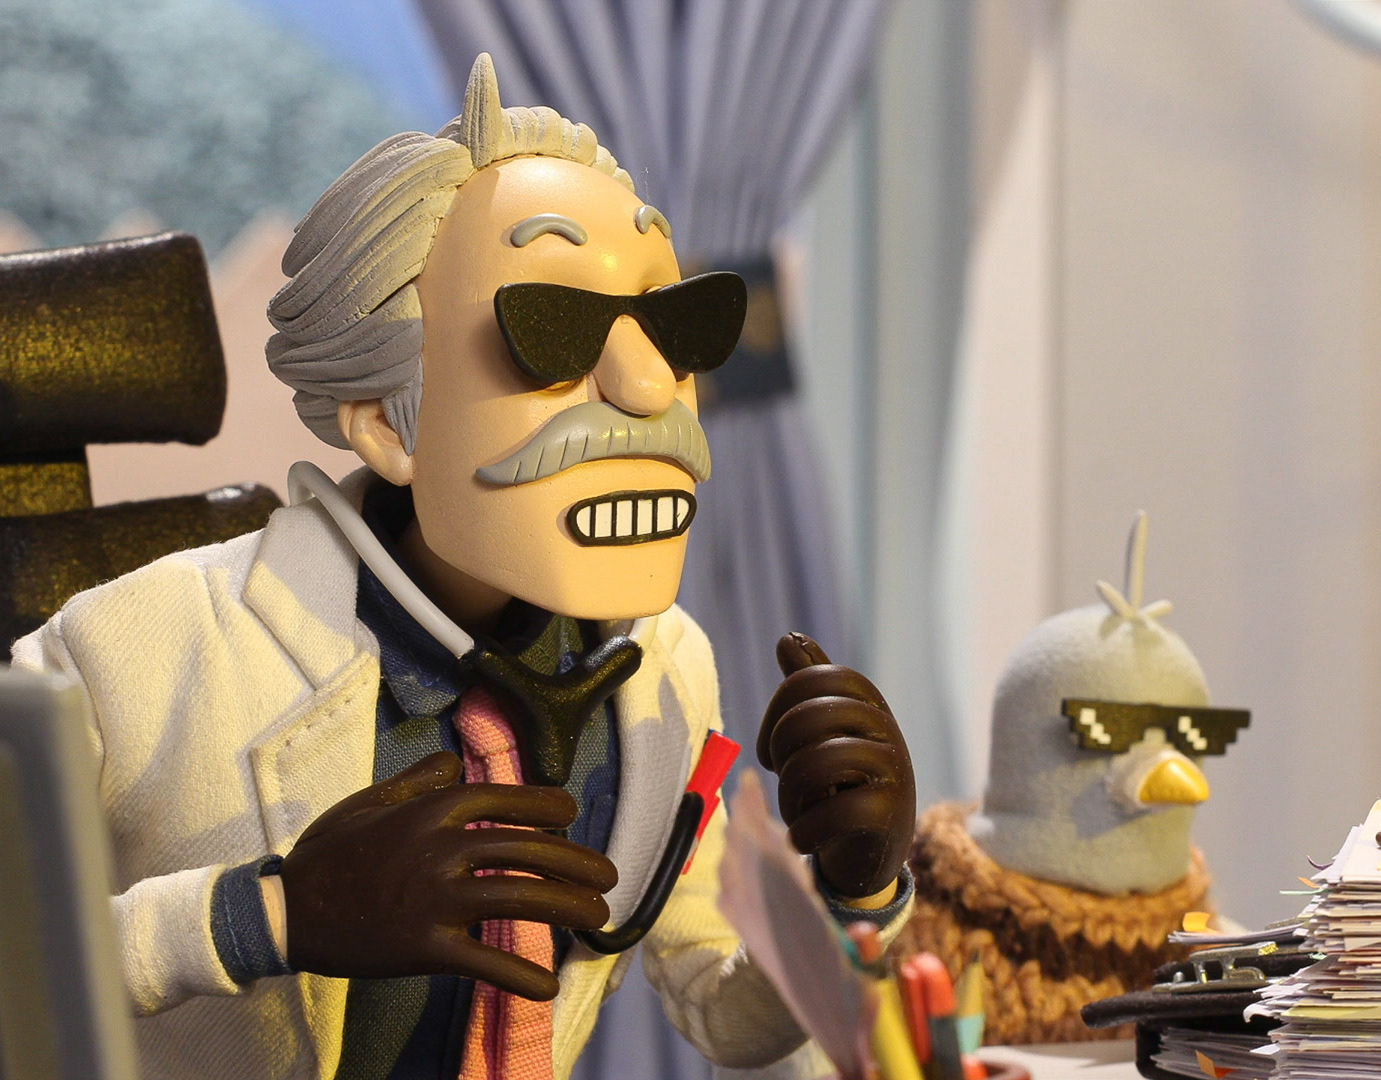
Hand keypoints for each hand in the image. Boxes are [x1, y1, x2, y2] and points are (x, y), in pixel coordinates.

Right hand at [279, 751, 616, 1000]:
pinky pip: (485, 960)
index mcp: (430, 809)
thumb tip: (454, 761)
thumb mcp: (370, 801)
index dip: (544, 804)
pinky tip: (548, 986)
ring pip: (519, 899)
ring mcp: (434, 899)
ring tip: (599, 917)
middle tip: (608, 876)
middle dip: (576, 862)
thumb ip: (418, 780)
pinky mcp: (424, 947)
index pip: (503, 798)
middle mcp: (440, 848)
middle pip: (526, 849)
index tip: (571, 812)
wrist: (284, 911)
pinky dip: (521, 974)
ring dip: (568, 908)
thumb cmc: (329, 852)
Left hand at [757, 633, 915, 898]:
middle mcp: (884, 727)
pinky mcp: (890, 813)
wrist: (871, 852)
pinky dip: (805, 832)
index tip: (771, 750)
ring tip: (794, 813)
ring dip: (789, 796)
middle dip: (781, 750)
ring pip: (817, 762)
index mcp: (865, 702)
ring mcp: (892, 769)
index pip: (812, 678)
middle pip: (810, 715)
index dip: (778, 709)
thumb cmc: (841, 784)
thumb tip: (788, 638)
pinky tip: (803, 841)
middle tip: (783, 779)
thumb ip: (809, 686)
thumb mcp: (824, 733)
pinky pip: (835, 812)